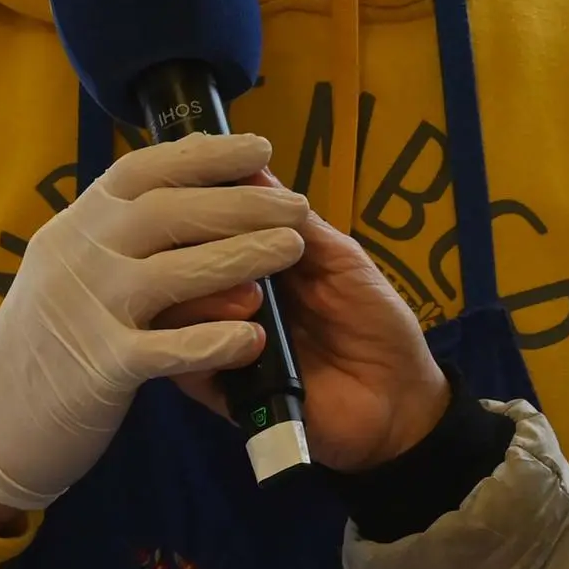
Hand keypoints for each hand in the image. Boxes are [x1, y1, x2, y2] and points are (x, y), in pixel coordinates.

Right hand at [0, 134, 304, 517]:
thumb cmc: (46, 345)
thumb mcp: (70, 274)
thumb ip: (120, 240)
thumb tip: (194, 200)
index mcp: (75, 229)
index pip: (142, 171)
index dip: (204, 155)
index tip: (258, 147)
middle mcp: (78, 257)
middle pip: (167, 212)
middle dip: (239, 202)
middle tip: (296, 203)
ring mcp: (86, 310)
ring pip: (172, 271)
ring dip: (240, 255)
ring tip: (291, 248)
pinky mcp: (99, 368)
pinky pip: (166, 349)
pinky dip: (214, 339)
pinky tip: (254, 336)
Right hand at [166, 203, 450, 474]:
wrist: (397, 401)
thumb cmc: (374, 322)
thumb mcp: (340, 260)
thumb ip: (296, 223)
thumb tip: (250, 167)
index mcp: (249, 259)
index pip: (205, 223)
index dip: (200, 199)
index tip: (197, 176)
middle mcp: (223, 296)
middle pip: (176, 261)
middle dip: (196, 240)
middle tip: (224, 235)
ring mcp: (214, 339)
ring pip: (171, 309)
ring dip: (204, 293)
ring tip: (252, 296)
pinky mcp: (217, 388)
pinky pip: (183, 364)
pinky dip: (203, 344)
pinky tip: (247, 336)